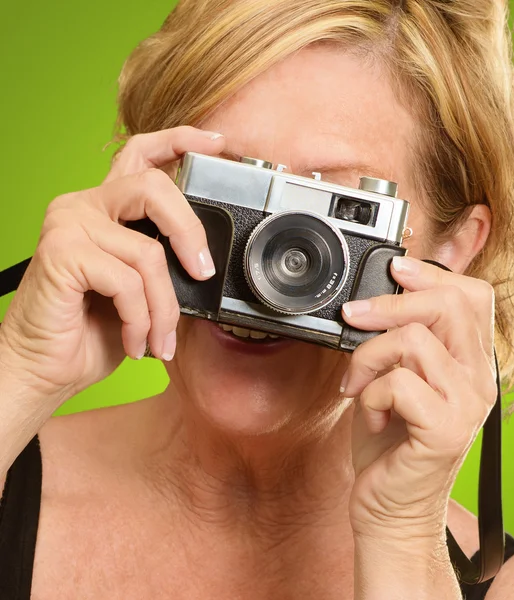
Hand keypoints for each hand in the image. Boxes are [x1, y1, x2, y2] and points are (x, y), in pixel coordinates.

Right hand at [0, 126, 224, 401]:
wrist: (47, 369)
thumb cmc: (93, 331)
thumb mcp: (144, 291)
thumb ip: (166, 264)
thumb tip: (205, 262)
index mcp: (108, 209)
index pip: (142, 154)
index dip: (181, 140)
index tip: (218, 143)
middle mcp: (85, 206)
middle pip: (155, 188)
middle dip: (190, 234)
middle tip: (202, 273)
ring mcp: (70, 224)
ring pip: (149, 251)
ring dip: (164, 307)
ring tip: (159, 338)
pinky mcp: (62, 252)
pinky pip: (127, 280)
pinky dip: (141, 319)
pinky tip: (135, 341)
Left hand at [341, 256, 496, 540]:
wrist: (388, 505)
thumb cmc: (388, 440)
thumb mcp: (392, 377)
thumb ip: (397, 339)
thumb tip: (377, 297)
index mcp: (469, 362)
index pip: (472, 296)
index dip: (432, 274)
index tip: (395, 269)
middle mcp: (478, 380)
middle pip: (448, 305)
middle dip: (390, 303)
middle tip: (353, 316)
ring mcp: (466, 405)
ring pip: (414, 340)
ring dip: (368, 357)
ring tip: (358, 384)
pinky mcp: (445, 430)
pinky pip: (398, 383)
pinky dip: (370, 394)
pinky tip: (372, 414)